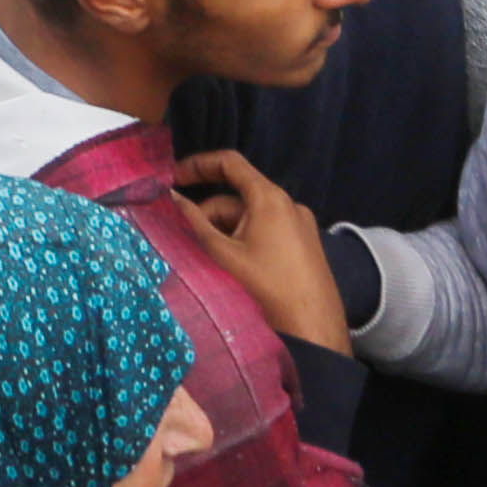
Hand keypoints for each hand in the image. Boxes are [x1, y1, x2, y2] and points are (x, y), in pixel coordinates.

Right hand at [171, 145, 351, 349]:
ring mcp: (299, 222)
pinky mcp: (305, 241)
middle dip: (209, 211)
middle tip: (185, 233)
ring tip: (209, 256)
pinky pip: (268, 228)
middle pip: (238, 194)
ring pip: (251, 214)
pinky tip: (233, 263)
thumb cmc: (266, 284)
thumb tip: (172, 197)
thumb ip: (195, 222)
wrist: (313, 323)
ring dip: (226, 228)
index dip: (198, 164)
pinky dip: (245, 236)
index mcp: (269, 197)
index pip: (230, 163)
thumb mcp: (223, 252)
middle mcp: (288, 202)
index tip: (174, 177)